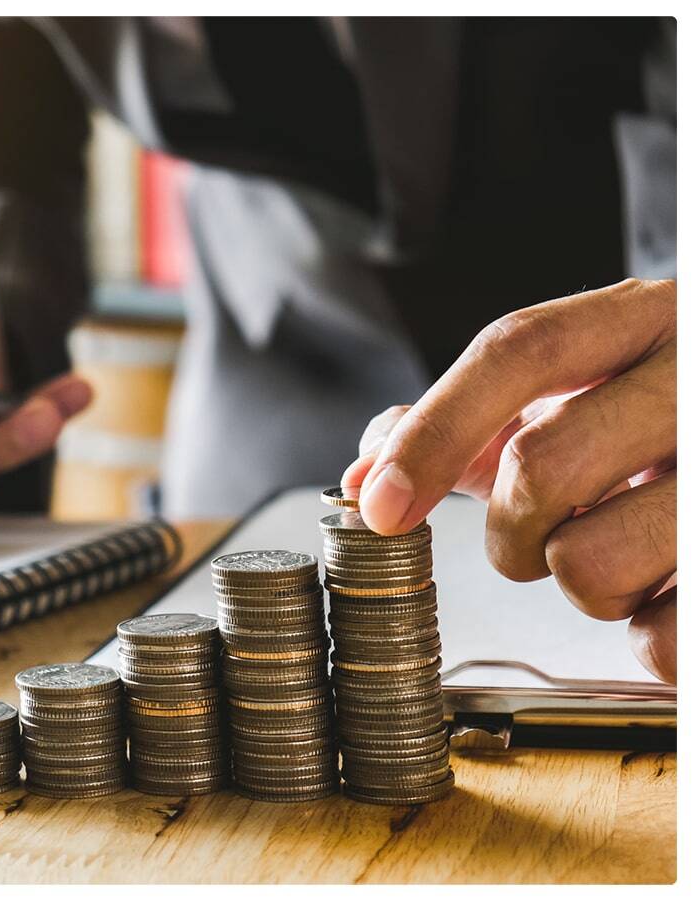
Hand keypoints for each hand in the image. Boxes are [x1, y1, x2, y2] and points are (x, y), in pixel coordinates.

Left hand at [343, 279, 676, 683]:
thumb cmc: (652, 425)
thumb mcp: (571, 396)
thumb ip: (463, 426)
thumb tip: (365, 476)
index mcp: (641, 321)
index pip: (519, 351)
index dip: (435, 431)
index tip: (381, 504)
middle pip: (540, 466)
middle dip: (508, 530)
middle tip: (537, 536)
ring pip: (590, 563)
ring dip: (579, 582)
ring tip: (622, 550)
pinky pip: (660, 637)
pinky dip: (642, 632)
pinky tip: (667, 585)